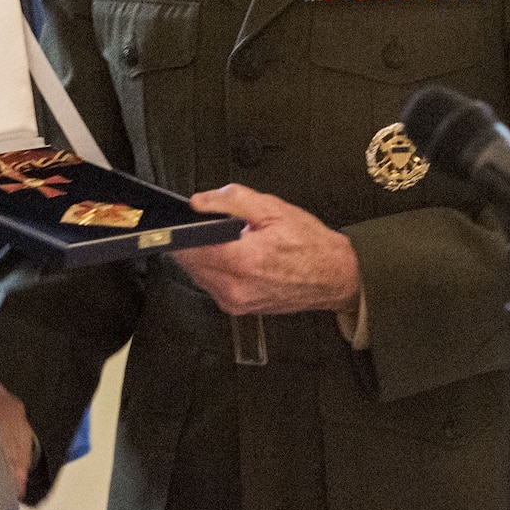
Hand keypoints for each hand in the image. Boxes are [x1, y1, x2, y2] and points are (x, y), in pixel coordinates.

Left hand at [175, 184, 360, 314]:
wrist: (333, 277)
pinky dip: (209, 269)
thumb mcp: (273, 208)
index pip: (191, 246)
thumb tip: (199, 201)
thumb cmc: (309, 244)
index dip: (179, 230)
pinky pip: (209, 285)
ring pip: (195, 275)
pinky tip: (224, 256)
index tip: (176, 219)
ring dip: (197, 256)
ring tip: (215, 239)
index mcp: (244, 260)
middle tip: (199, 224)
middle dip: (188, 241)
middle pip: (188, 262)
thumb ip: (231, 200)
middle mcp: (236, 287)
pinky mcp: (236, 309)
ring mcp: (235, 302)